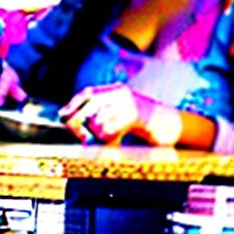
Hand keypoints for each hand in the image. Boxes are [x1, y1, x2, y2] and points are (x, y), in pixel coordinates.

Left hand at [59, 84, 181, 145]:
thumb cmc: (143, 125)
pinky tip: (112, 142)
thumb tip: (72, 121)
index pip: (89, 93)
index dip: (74, 104)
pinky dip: (108, 138)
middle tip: (80, 136)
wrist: (172, 126)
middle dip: (80, 120)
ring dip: (97, 134)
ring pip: (100, 119)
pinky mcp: (137, 116)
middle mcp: (122, 94)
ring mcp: (130, 103)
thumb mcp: (121, 116)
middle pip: (91, 104)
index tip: (62, 115)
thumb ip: (101, 117)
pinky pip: (113, 128)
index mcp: (117, 91)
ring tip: (104, 141)